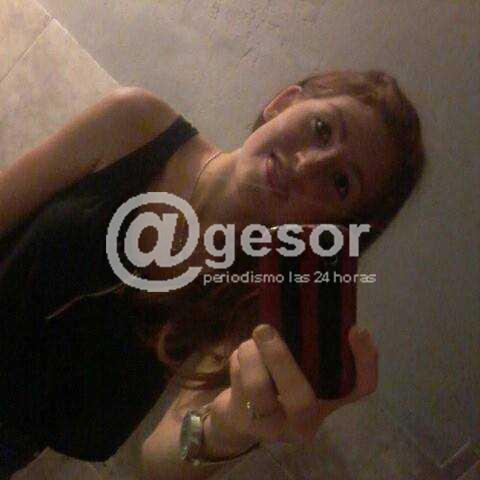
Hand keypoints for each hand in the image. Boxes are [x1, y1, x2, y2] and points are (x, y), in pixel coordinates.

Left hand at [207, 324, 378, 448]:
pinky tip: (243, 360)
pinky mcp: (243, 421)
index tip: (355, 329)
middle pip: (302, 401)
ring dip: (250, 355)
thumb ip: (313, 349)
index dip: (365, 360)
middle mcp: (304, 423)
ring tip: (251, 341)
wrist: (241, 418)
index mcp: (327, 402)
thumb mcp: (302, 370)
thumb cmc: (279, 386)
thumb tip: (321, 311)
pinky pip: (238, 382)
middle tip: (264, 329)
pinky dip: (238, 360)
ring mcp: (271, 428)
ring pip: (258, 389)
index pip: (360, 388)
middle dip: (280, 360)